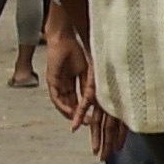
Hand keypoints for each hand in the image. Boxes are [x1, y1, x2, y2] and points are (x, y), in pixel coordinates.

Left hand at [42, 13, 95, 132]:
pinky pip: (57, 98)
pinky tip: (72, 112)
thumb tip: (110, 92)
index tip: (95, 122)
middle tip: (88, 126)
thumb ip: (97, 82)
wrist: (64, 37)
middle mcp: (67, 85)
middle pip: (72, 106)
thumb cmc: (77, 48)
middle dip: (80, 118)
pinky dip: (64, 107)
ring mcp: (58, 83)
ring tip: (80, 122)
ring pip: (63, 104)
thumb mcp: (91, 69)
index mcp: (78, 81)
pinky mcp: (52, 81)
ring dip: (71, 115)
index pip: (82, 101)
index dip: (88, 112)